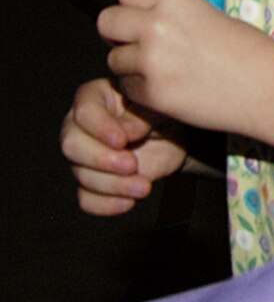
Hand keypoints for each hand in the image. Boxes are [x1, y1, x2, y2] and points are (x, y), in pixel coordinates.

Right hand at [60, 77, 187, 216]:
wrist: (175, 136)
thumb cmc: (162, 111)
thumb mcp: (157, 105)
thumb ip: (140, 113)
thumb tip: (126, 132)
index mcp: (95, 97)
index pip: (84, 111)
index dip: (100, 128)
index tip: (123, 141)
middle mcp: (82, 126)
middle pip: (71, 145)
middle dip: (101, 159)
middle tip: (132, 165)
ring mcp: (84, 156)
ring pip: (82, 175)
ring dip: (113, 185)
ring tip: (144, 186)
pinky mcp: (92, 182)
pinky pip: (86, 199)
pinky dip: (106, 204)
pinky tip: (128, 202)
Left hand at [96, 0, 273, 135]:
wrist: (265, 87)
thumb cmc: (247, 50)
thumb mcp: (206, 12)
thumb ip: (169, 12)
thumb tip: (139, 18)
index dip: (133, 6)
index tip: (141, 17)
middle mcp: (156, 25)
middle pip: (107, 22)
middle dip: (118, 34)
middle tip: (137, 44)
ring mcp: (151, 61)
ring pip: (114, 60)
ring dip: (131, 66)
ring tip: (163, 70)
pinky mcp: (152, 94)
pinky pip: (128, 88)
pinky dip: (142, 90)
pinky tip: (170, 88)